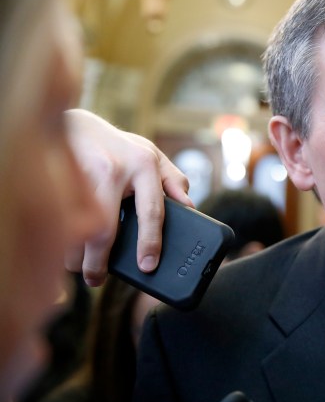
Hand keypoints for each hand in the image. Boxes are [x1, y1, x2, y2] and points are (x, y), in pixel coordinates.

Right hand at [63, 109, 191, 285]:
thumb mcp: (153, 156)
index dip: (150, 242)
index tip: (147, 266)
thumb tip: (191, 207)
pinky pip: (57, 218)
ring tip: (77, 266)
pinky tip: (60, 248)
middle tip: (97, 278)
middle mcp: (115, 169)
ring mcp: (84, 172)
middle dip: (98, 260)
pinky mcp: (57, 177)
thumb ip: (173, 180)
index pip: (151, 211)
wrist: (76, 123)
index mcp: (144, 165)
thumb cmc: (120, 147)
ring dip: (73, 253)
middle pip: (104, 226)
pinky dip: (58, 237)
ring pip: (77, 226)